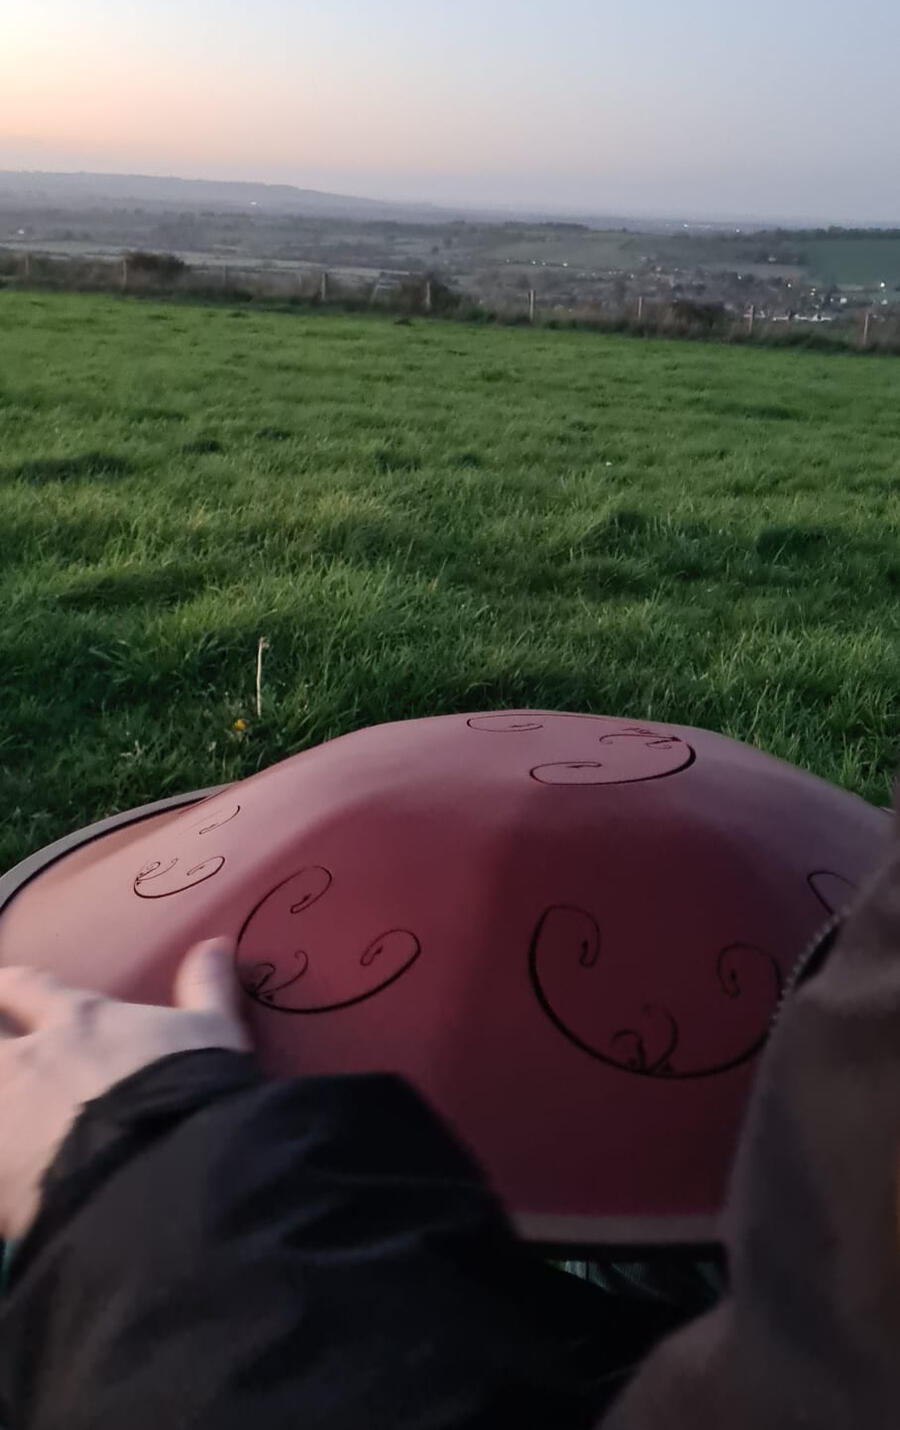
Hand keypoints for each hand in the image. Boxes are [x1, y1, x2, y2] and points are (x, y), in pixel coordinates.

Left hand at [0, 938, 249, 1240]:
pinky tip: (11, 1182)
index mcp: (76, 1022)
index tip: (4, 990)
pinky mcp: (2, 1179)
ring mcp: (5, 1121)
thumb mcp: (212, 1033)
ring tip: (10, 1120)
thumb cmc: (189, 1089)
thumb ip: (206, 987)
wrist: (167, 1174)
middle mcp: (28, 1063)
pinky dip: (1, 1170)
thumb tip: (216, 943)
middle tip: (1, 1045)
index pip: (23, 987)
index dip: (8, 988)